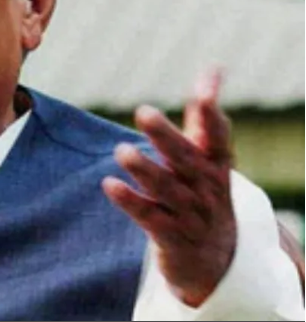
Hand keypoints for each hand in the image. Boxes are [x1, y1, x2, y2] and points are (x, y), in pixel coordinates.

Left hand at [103, 69, 235, 307]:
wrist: (214, 258)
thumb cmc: (204, 192)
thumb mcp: (208, 156)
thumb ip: (204, 116)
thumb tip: (213, 69)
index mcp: (215, 164)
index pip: (218, 137)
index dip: (210, 116)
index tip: (202, 94)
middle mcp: (205, 187)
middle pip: (186, 159)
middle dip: (166, 136)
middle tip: (143, 112)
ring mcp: (190, 213)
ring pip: (167, 189)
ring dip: (144, 170)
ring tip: (121, 151)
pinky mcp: (171, 235)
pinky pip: (149, 217)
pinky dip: (130, 201)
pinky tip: (109, 185)